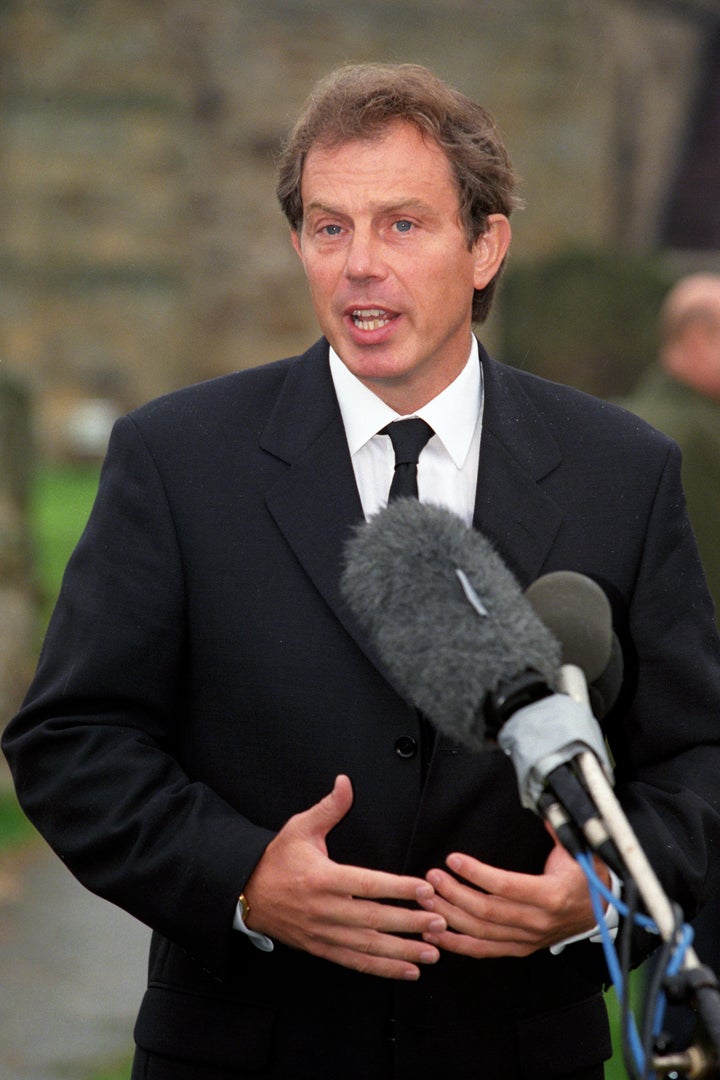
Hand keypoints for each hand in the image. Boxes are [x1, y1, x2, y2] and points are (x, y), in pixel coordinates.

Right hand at [243, 774, 445, 979]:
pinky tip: (408, 970)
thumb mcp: (300, 828)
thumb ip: (329, 808)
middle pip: (373, 919)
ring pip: (368, 946)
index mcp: (322, 878)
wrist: (246, 893)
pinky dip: (383, 969)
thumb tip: (345, 782)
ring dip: (403, 951)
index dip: (398, 888)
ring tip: (433, 952)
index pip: (367, 884)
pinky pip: (356, 962)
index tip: (424, 888)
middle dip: (410, 923)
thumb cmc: (277, 859)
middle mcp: (324, 909)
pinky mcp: (322, 948)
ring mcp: (323, 933)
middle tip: (441, 922)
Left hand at [417, 828, 608, 958]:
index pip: (506, 887)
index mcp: (551, 896)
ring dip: (450, 917)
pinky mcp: (520, 948)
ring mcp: (528, 938)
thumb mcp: (578, 850)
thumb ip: (557, 828)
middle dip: (454, 894)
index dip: (476, 874)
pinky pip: (485, 950)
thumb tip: (543, 804)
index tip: (453, 859)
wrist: (602, 910)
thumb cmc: (586, 877)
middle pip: (487, 911)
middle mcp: (538, 921)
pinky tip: (436, 933)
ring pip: (481, 932)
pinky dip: (458, 944)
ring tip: (427, 899)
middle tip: (432, 878)